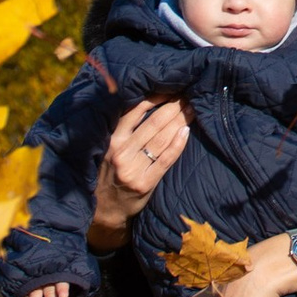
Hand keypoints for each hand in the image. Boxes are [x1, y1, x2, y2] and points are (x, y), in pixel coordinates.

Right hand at [87, 97, 188, 246]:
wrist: (104, 209)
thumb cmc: (109, 172)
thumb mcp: (108, 149)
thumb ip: (122, 131)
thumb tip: (147, 102)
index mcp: (111, 140)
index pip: (135, 112)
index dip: (155, 98)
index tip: (170, 88)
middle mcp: (121, 152)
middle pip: (153, 124)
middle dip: (173, 107)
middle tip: (188, 94)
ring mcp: (133, 169)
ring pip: (162, 139)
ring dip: (180, 121)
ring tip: (192, 108)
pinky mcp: (145, 183)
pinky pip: (166, 160)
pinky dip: (178, 144)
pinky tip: (187, 131)